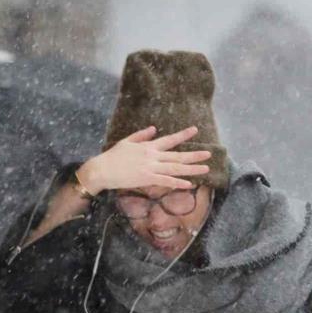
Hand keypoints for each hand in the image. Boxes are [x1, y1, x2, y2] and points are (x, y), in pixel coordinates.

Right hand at [75, 126, 211, 194]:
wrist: (102, 169)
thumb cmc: (112, 156)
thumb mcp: (127, 142)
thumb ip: (142, 135)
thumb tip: (154, 128)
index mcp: (148, 146)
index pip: (169, 139)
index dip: (183, 135)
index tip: (195, 130)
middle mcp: (152, 156)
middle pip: (177, 156)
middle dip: (194, 155)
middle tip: (209, 154)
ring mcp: (150, 168)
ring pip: (175, 168)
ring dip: (191, 169)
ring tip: (205, 169)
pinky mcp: (146, 179)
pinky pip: (165, 181)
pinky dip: (177, 183)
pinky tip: (189, 184)